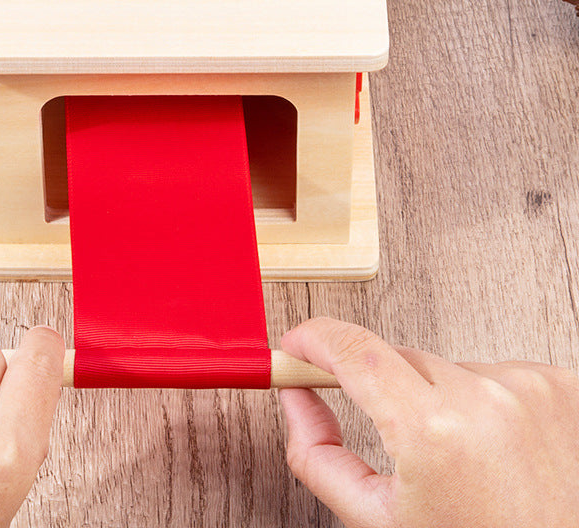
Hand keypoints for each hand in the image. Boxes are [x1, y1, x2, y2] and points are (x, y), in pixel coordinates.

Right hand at [280, 317, 578, 527]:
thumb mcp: (381, 522)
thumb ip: (319, 456)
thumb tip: (297, 398)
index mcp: (433, 434)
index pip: (354, 351)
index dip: (315, 340)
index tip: (298, 343)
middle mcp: (485, 400)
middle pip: (398, 360)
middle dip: (383, 388)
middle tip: (393, 432)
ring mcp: (529, 388)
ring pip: (447, 367)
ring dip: (440, 399)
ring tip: (464, 458)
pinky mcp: (561, 385)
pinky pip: (494, 372)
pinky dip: (485, 401)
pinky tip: (497, 447)